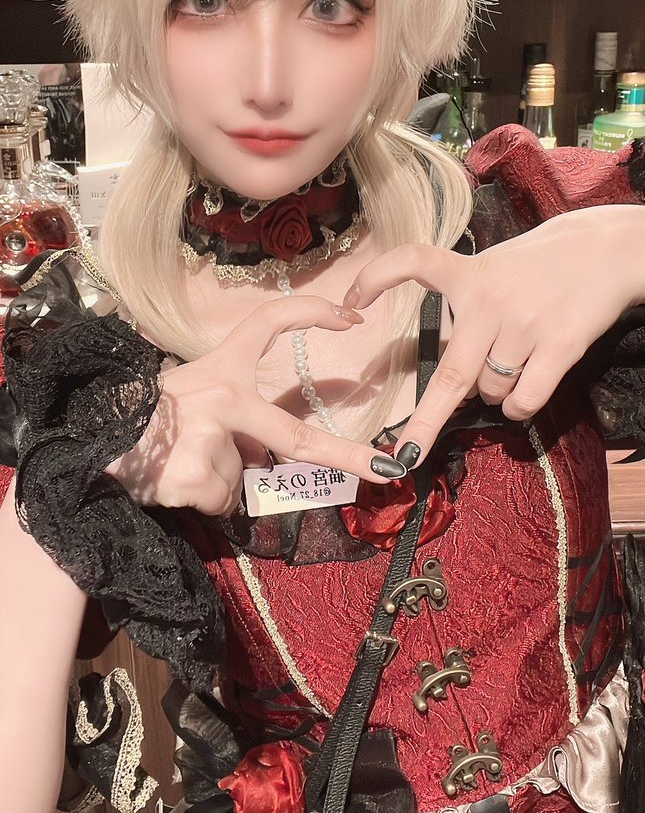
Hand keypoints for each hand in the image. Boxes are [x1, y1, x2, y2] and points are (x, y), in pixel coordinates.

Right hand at [108, 295, 407, 512]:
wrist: (91, 442)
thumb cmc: (142, 419)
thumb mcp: (190, 400)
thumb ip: (233, 419)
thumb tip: (262, 460)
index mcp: (220, 368)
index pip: (269, 322)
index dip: (311, 312)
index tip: (351, 316)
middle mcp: (220, 395)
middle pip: (293, 436)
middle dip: (345, 457)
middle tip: (384, 470)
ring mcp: (208, 434)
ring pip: (242, 479)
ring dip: (221, 482)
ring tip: (179, 464)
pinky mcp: (196, 474)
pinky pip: (221, 500)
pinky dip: (204, 500)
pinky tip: (174, 482)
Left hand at [342, 204, 644, 465]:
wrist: (610, 250)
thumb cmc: (543, 264)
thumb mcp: (495, 266)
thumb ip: (468, 308)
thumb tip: (455, 383)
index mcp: (468, 272)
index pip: (412, 262)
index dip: (376, 279)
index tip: (351, 303)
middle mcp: (490, 299)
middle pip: (451, 376)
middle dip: (425, 423)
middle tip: (406, 454)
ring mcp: (524, 324)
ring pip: (491, 391)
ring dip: (495, 396)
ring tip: (517, 361)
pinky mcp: (560, 344)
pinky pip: (524, 400)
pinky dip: (519, 408)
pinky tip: (528, 390)